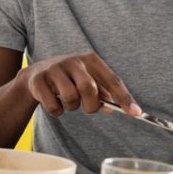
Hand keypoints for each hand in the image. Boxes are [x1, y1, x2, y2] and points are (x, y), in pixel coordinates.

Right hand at [21, 52, 140, 117]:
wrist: (37, 73)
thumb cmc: (70, 78)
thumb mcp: (88, 79)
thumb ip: (104, 93)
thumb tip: (117, 107)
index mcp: (91, 60)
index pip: (112, 80)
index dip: (124, 98)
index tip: (135, 113)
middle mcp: (74, 61)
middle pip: (89, 89)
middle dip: (91, 105)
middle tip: (87, 107)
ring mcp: (55, 69)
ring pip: (70, 98)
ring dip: (72, 107)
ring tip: (68, 100)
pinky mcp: (39, 80)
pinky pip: (54, 107)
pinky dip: (57, 111)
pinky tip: (54, 101)